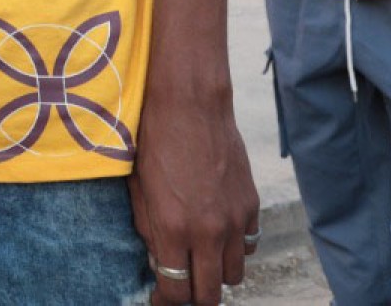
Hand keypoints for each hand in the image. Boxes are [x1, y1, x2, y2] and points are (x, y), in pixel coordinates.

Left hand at [129, 94, 259, 304]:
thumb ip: (149, 232)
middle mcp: (207, 231)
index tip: (161, 299)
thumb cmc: (155, 142)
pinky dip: (235, 248)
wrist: (190, 105)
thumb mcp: (139, 190)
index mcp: (172, 229)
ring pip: (233, 275)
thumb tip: (159, 262)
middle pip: (209, 294)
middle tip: (183, 286)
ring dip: (216, 273)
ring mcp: (234, 220)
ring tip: (201, 259)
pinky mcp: (251, 205)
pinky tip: (219, 233)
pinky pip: (249, 245)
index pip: (176, 290)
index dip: (167, 301)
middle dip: (194, 296)